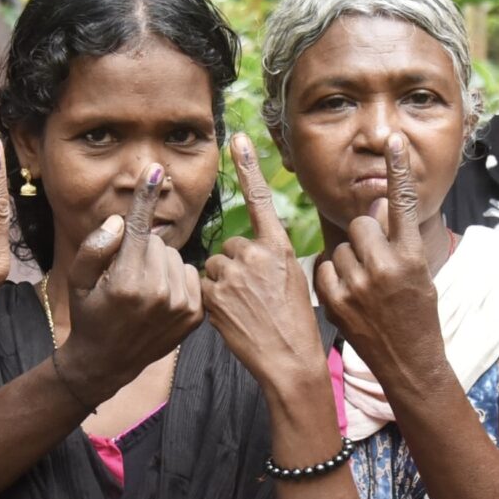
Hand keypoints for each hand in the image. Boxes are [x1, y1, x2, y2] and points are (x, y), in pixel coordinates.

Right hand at [58, 164, 202, 400]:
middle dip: (141, 251)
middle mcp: (158, 293)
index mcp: (127, 282)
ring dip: (160, 265)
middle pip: (156, 243)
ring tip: (142, 291)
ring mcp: (181, 306)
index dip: (144, 197)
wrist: (107, 361)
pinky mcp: (195, 315)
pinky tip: (160, 299)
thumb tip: (120, 220)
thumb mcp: (77, 280)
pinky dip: (176, 280)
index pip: (138, 229)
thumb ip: (95, 246)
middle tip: (125, 277)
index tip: (155, 169)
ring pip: (174, 258)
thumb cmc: (87, 314)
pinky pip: (190, 274)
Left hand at [202, 135, 324, 389]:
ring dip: (222, 285)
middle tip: (253, 297)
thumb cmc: (295, 324)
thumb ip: (270, 258)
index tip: (237, 138)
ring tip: (244, 309)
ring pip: (215, 267)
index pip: (261, 198)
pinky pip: (204, 287)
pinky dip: (213, 302)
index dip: (248, 167)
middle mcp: (256, 253)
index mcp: (280, 247)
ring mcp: (234, 273)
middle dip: (235, 268)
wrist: (289, 359)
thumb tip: (250, 251)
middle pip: (230, 247)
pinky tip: (232, 318)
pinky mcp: (215, 293)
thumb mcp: (295, 280)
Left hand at [316, 133, 441, 389]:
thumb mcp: (418, 274)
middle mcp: (385, 266)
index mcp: (411, 256)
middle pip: (361, 224)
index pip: (403, 204)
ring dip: (348, 260)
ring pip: (340, 247)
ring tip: (364, 288)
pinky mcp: (335, 301)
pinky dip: (332, 278)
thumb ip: (398, 239)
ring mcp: (358, 285)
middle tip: (376, 263)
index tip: (393, 139)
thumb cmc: (417, 315)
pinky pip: (324, 269)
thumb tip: (379, 204)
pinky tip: (349, 297)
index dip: (398, 170)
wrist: (408, 362)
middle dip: (366, 238)